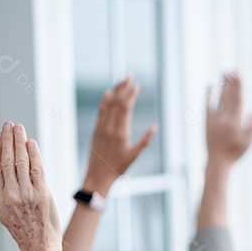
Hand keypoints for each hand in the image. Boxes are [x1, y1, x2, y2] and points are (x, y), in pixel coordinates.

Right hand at [0, 122, 61, 250]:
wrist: (39, 246)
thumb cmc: (23, 227)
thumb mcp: (3, 210)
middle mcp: (10, 195)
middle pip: (7, 161)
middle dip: (7, 140)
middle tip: (9, 125)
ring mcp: (27, 194)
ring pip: (21, 162)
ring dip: (19, 142)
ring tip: (19, 129)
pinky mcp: (43, 194)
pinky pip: (37, 169)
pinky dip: (34, 154)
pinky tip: (31, 143)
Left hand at [83, 76, 156, 194]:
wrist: (98, 175)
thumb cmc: (118, 167)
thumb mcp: (134, 156)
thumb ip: (145, 141)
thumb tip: (154, 127)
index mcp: (120, 133)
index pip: (125, 108)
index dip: (130, 95)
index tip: (136, 85)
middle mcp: (109, 127)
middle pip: (117, 103)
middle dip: (123, 88)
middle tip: (129, 76)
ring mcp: (101, 128)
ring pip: (109, 105)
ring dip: (115, 91)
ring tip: (121, 80)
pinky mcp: (96, 130)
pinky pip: (101, 112)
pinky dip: (105, 101)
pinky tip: (108, 93)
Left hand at [206, 73, 251, 168]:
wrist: (217, 162)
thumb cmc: (235, 153)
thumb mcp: (248, 142)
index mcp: (235, 123)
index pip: (237, 100)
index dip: (239, 87)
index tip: (240, 76)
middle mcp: (223, 119)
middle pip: (229, 97)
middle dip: (232, 83)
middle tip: (233, 70)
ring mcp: (214, 119)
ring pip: (219, 98)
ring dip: (222, 85)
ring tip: (224, 73)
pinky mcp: (207, 122)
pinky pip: (207, 105)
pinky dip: (208, 95)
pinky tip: (210, 85)